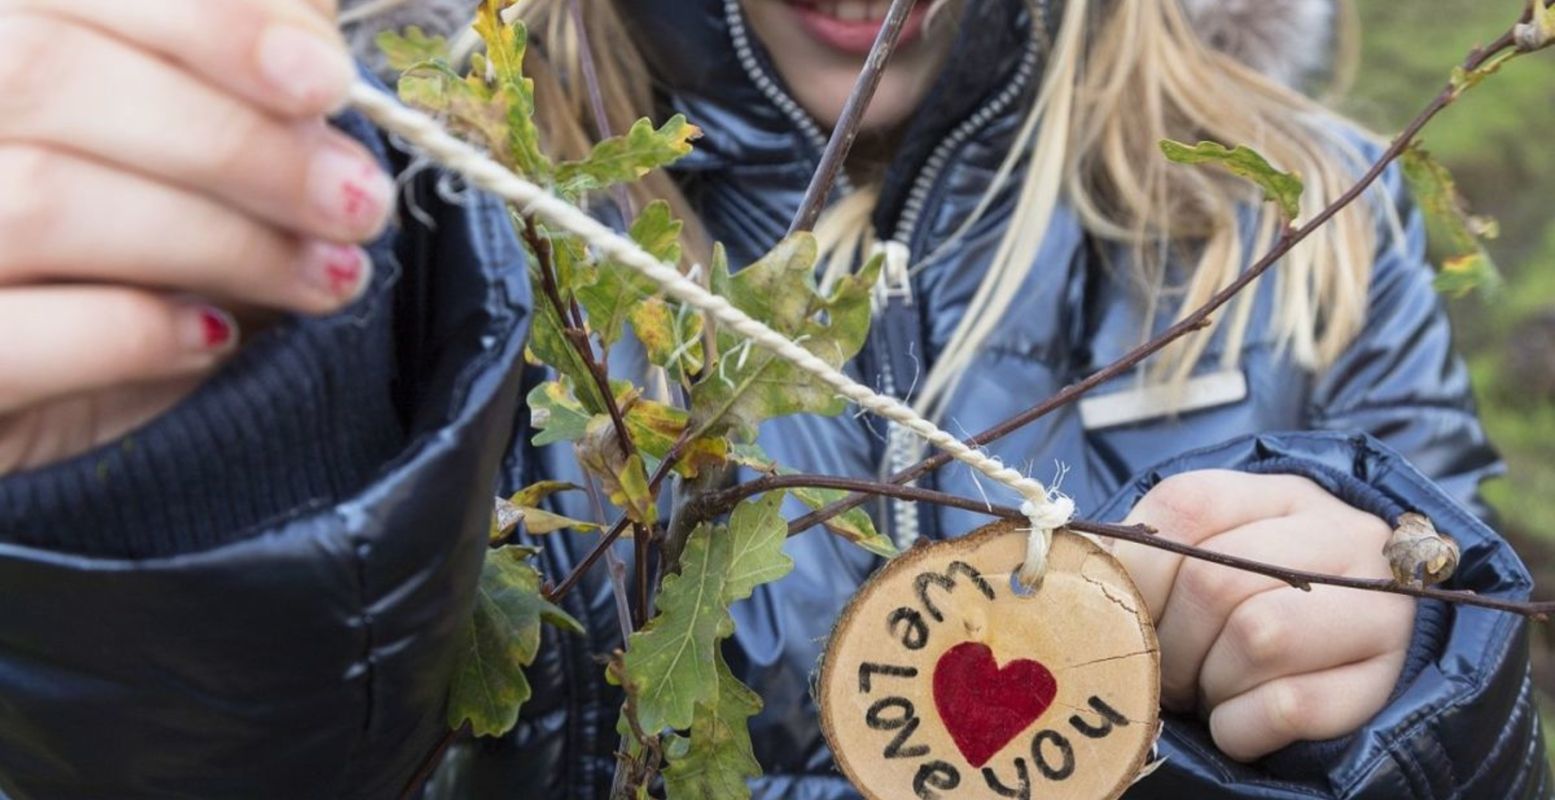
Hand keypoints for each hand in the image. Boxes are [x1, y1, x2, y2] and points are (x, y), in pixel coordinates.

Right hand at [0, 0, 393, 474]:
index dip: (211, 25)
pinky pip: (15, 333)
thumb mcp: (156, 158)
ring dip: (223, 241)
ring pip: (43, 199)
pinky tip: (215, 335)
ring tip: (327, 275)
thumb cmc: (90, 268)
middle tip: (355, 200)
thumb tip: (311, 37)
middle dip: (237, 142)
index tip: (325, 80)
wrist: (13, 393)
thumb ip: (214, 86)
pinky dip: (137, 331)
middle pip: (51, 75)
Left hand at [1112, 470, 1413, 761]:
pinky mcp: (1386, 677)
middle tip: (1167, 671)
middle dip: (1171, 644)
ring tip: (1207, 690)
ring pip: (1259, 637)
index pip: (1186, 507)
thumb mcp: (1204, 557)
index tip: (1129, 615)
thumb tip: (1066, 586)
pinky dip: (1241, 726)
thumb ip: (1145, 559)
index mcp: (1278, 491)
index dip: (1138, 574)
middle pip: (1215, 580)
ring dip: (1209, 683)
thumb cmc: (1251, 601)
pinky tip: (1237, 722)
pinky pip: (1291, 706)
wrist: (1356, 646)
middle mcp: (1339, 534)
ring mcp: (1377, 605)